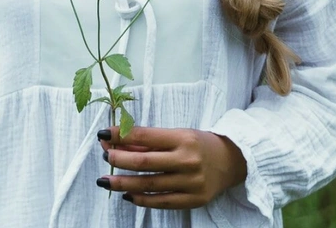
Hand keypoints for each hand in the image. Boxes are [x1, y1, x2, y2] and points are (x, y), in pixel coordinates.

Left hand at [96, 126, 246, 208]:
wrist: (232, 161)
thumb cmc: (198, 144)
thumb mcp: (177, 135)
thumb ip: (148, 142)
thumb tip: (116, 143)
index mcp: (183, 138)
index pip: (144, 136)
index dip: (120, 135)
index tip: (103, 134)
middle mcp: (187, 160)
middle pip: (143, 162)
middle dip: (118, 160)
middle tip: (105, 157)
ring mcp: (191, 182)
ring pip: (148, 185)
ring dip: (122, 183)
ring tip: (105, 180)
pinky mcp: (193, 200)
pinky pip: (160, 202)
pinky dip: (140, 199)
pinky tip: (126, 195)